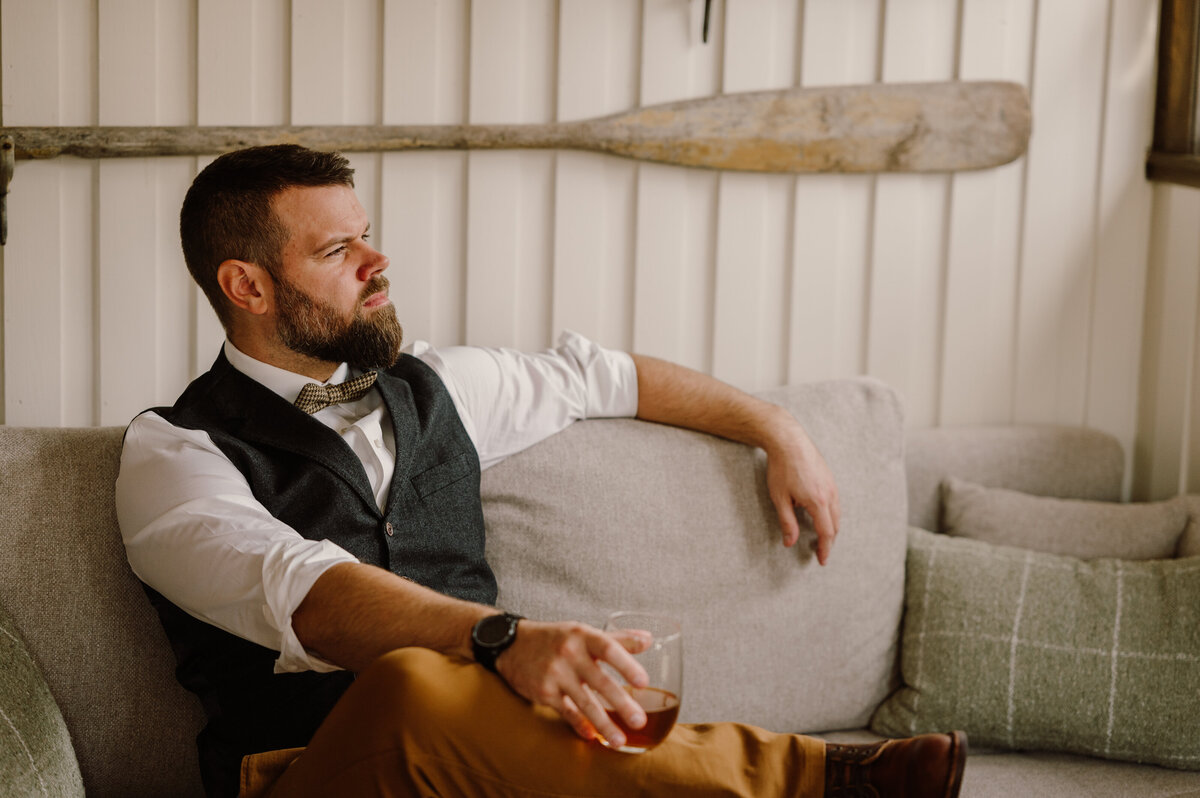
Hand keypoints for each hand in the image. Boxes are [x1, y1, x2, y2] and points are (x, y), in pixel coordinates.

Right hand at [494, 620, 650, 745]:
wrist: (511, 644)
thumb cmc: (556, 639)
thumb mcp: (583, 632)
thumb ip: (617, 638)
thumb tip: (649, 640)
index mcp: (582, 635)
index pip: (608, 648)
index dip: (627, 665)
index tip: (644, 683)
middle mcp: (568, 653)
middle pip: (599, 681)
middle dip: (621, 703)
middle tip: (640, 721)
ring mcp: (554, 674)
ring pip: (584, 702)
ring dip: (604, 723)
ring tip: (621, 740)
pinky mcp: (542, 692)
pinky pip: (566, 712)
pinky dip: (580, 725)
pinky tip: (593, 737)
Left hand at [763, 413, 839, 563]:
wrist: (788, 439)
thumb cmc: (781, 468)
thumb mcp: (779, 498)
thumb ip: (787, 522)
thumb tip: (790, 542)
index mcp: (818, 502)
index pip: (826, 532)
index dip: (825, 549)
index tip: (822, 560)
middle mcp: (830, 494)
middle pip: (835, 525)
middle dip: (829, 540)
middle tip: (821, 552)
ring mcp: (832, 484)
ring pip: (837, 513)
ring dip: (831, 527)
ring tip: (821, 536)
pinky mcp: (829, 477)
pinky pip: (835, 502)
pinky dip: (831, 514)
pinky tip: (820, 515)